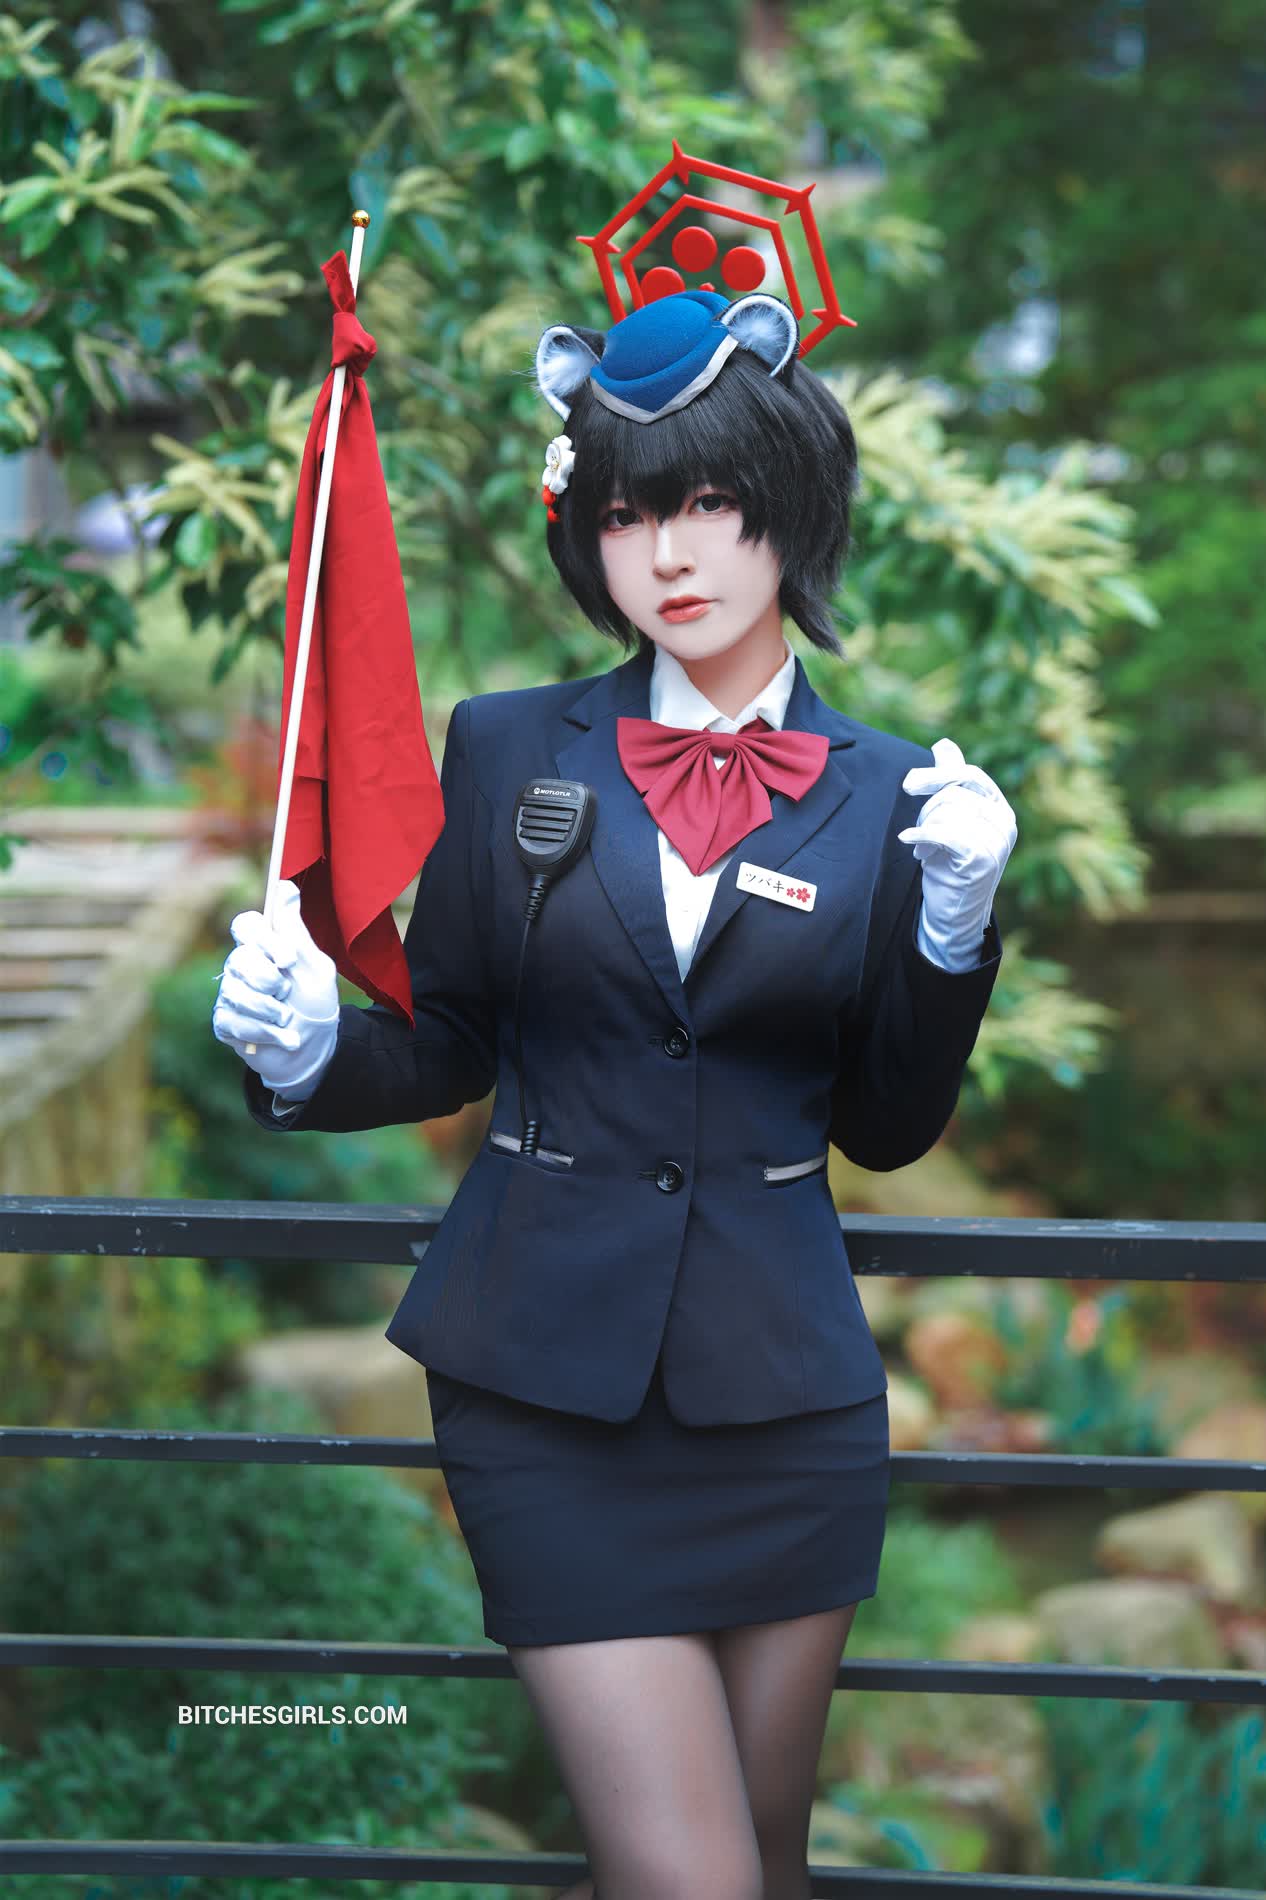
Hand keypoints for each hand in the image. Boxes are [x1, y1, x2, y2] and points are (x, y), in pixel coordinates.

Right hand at [212, 879, 339, 1094]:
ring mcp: (231, 994)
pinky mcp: (225, 1022)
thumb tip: (284, 886)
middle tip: (288, 994)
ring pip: (236, 993)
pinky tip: (284, 1039)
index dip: (265, 940)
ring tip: (289, 1020)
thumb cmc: (315, 1005)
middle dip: (270, 982)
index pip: (247, 925)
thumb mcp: (314, 966)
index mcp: (264, 947)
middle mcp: (242, 966)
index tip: (289, 960)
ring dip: (272, 1012)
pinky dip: (265, 1033)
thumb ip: (295, 932)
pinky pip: (234, 1021)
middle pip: (240, 959)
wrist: (314, 1051)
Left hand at [898, 738, 1016, 958]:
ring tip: (925, 850)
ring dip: (925, 829)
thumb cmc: (949, 864)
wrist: (953, 914)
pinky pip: (943, 832)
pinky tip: (909, 843)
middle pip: (954, 792)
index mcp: (1000, 808)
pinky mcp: (982, 859)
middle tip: (919, 832)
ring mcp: (997, 841)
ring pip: (947, 811)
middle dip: (927, 808)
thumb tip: (944, 744)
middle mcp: (1005, 823)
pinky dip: (920, 836)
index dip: (937, 774)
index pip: (968, 774)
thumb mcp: (949, 819)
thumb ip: (950, 782)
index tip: (910, 785)